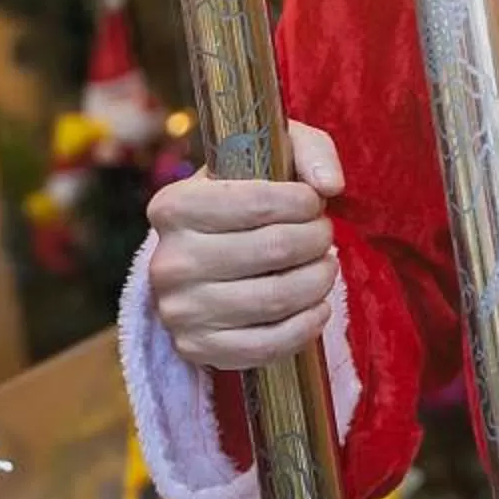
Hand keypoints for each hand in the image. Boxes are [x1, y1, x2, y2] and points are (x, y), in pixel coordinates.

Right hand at [144, 120, 344, 372]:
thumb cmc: (244, 199)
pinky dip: (307, 325)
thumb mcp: (269, 155)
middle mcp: (168, 261)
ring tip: (324, 266)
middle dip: (317, 239)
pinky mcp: (196, 348)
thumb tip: (329, 185)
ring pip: (277, 298)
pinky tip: (318, 305)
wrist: (205, 253)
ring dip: (319, 280)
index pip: (257, 203)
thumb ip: (309, 151)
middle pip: (274, 250)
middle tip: (323, 235)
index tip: (315, 203)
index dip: (303, 203)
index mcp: (173, 206)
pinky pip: (267, 346)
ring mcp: (179, 310)